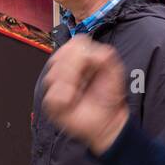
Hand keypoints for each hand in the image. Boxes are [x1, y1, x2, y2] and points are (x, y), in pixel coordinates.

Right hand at [41, 36, 128, 154]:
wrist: (108, 121)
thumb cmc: (109, 97)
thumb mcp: (114, 71)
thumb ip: (104, 55)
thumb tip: (90, 53)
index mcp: (80, 57)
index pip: (74, 44)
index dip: (82, 54)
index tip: (92, 65)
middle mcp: (65, 68)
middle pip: (62, 56)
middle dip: (76, 70)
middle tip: (85, 81)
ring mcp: (56, 83)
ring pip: (54, 73)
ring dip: (70, 83)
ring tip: (80, 92)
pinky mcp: (51, 100)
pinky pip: (52, 93)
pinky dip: (64, 96)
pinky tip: (72, 100)